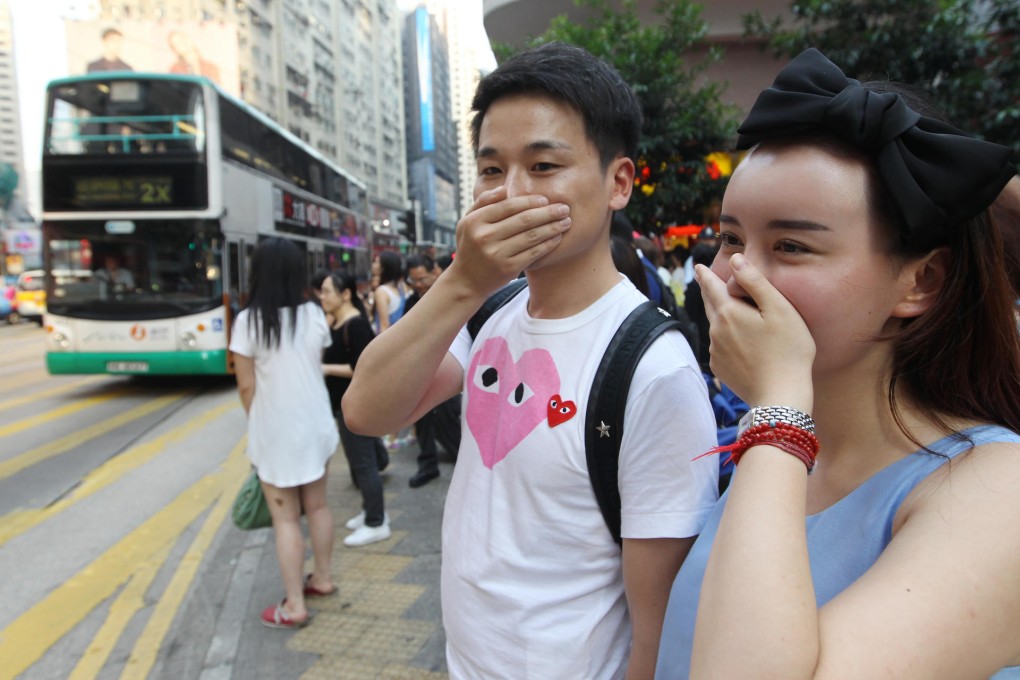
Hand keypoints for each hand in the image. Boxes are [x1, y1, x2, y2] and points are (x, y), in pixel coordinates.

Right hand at [450, 186, 570, 294]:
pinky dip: (548, 244)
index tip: (546, 199)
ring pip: (532, 236)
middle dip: (548, 213)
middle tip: (564, 208)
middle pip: (524, 220)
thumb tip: (504, 188)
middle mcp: (485, 237)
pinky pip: (533, 253)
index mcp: (475, 221)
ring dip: (552, 227)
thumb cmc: (471, 246)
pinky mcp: (508, 268)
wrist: (467, 281)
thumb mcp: (468, 221)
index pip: (509, 206)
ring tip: (566, 222)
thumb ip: (483, 202)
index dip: (530, 201)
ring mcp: (497, 254)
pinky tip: (557, 238)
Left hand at [697, 254, 814, 410]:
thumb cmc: (788, 350)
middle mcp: (716, 331)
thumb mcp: (779, 309)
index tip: (698, 267)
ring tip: (723, 308)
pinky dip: (724, 338)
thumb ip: (755, 282)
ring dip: (718, 316)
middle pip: (710, 305)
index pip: (713, 287)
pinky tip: (735, 341)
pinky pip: (719, 347)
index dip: (706, 275)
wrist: (780, 396)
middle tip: (703, 280)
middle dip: (707, 291)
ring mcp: (716, 351)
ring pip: (715, 327)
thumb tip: (735, 260)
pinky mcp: (721, 368)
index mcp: (729, 312)